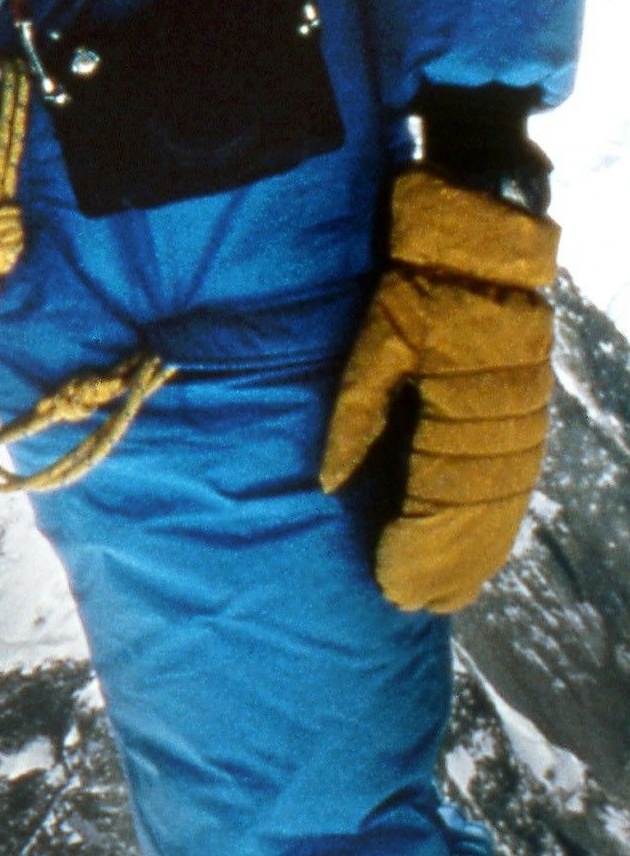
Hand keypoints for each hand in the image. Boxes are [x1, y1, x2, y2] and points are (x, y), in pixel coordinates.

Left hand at [319, 168, 558, 612]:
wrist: (480, 250)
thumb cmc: (420, 294)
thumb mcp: (376, 346)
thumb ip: (354, 415)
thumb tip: (327, 483)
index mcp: (457, 418)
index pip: (437, 505)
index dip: (415, 551)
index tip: (388, 584)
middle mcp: (498, 433)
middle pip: (472, 520)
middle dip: (442, 567)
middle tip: (411, 606)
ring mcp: (520, 429)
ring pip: (498, 510)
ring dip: (472, 556)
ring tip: (445, 596)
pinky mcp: (526, 420)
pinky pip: (515, 487)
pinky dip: (496, 525)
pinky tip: (481, 550)